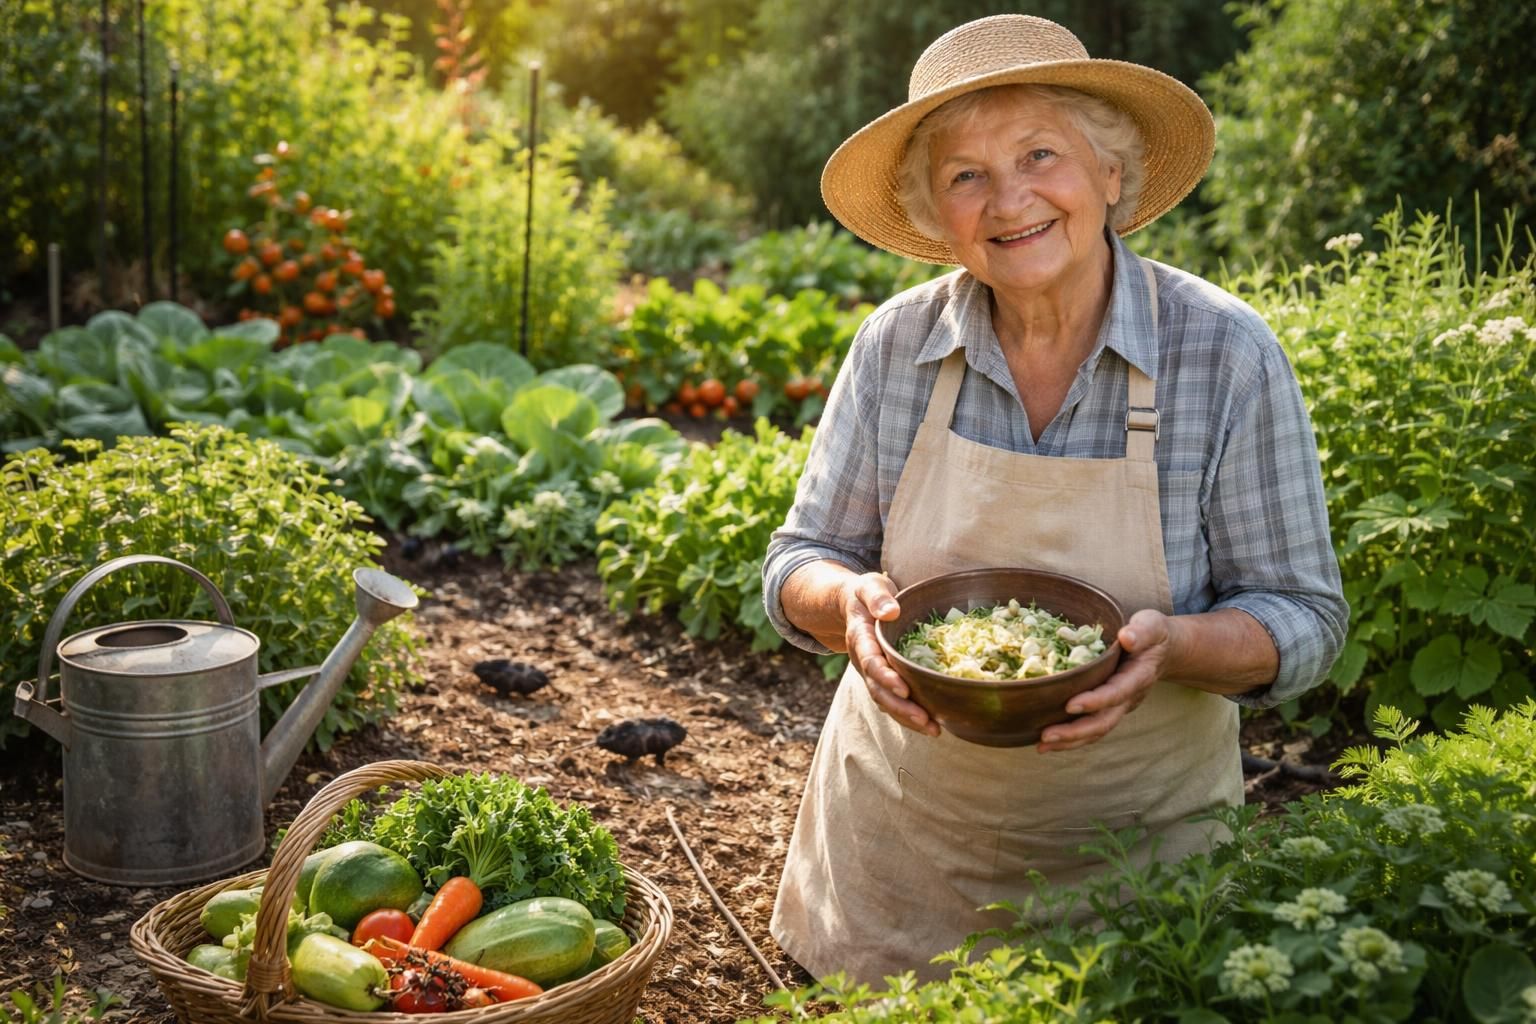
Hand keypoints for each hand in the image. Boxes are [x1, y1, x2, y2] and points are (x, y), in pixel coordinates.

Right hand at [844, 573, 940, 736]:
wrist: (854, 605)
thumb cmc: (867, 594)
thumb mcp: (869, 585)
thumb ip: (876, 596)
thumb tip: (890, 612)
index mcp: (859, 638)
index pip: (870, 661)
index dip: (885, 677)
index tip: (904, 688)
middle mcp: (863, 660)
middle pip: (878, 690)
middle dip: (900, 707)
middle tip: (925, 720)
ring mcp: (871, 673)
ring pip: (885, 701)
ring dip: (907, 717)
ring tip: (933, 729)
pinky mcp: (882, 679)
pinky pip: (893, 701)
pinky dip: (909, 715)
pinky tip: (931, 724)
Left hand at [1036, 609, 1177, 752]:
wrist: (1164, 651)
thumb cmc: (1153, 634)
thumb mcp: (1152, 625)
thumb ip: (1142, 631)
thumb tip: (1127, 637)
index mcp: (1138, 677)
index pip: (1116, 692)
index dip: (1095, 701)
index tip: (1070, 705)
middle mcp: (1129, 698)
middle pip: (1104, 721)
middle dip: (1075, 731)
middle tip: (1046, 736)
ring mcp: (1119, 707)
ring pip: (1096, 731)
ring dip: (1069, 741)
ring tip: (1042, 746)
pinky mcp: (1109, 709)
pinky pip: (1091, 728)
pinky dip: (1071, 738)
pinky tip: (1048, 741)